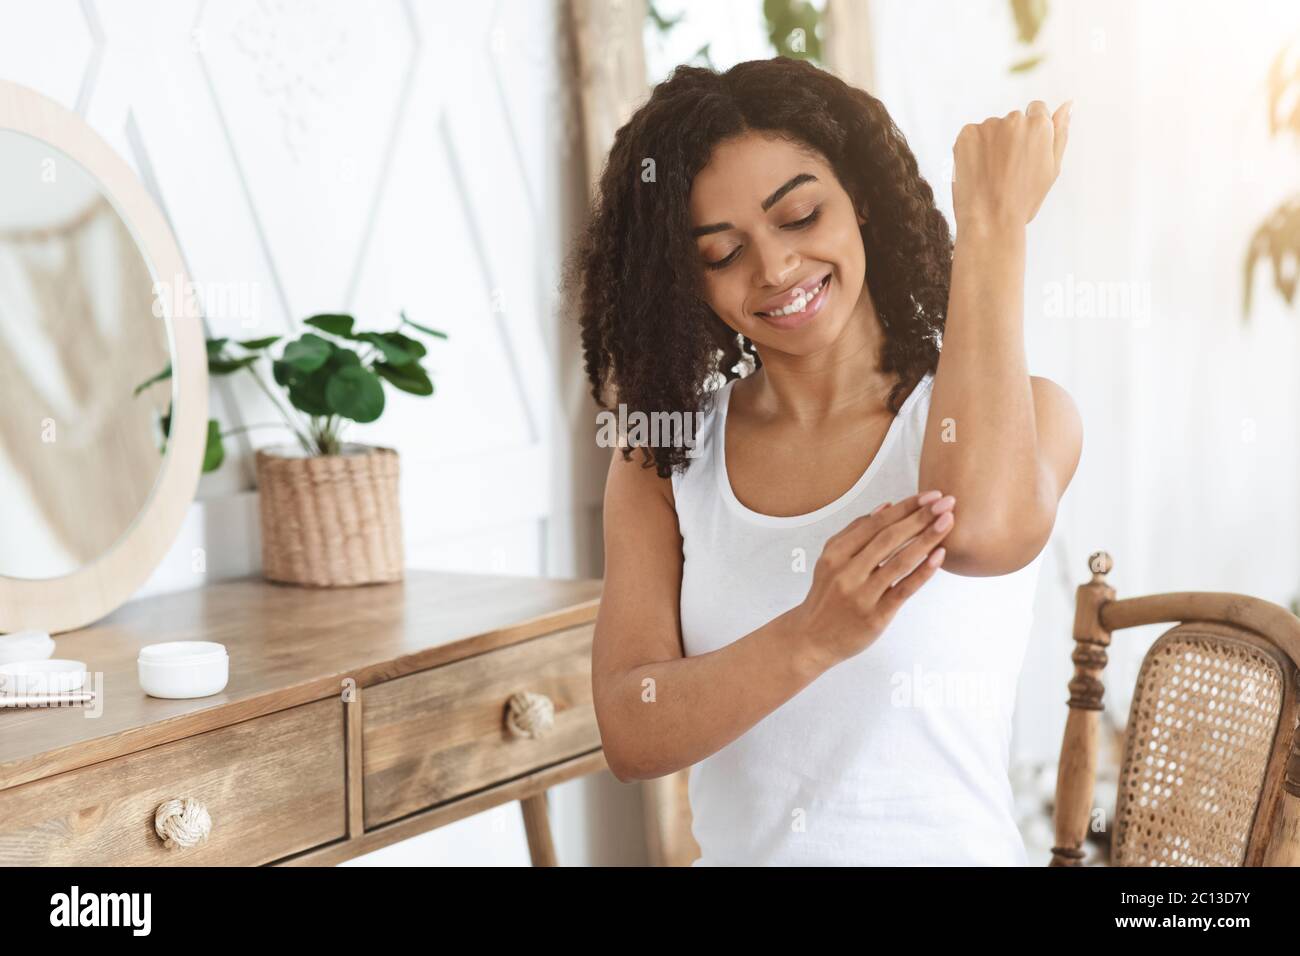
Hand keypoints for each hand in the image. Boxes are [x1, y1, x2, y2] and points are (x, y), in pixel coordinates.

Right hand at [793, 491, 955, 669]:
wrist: (812, 639)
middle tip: (947, 502)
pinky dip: (923, 572)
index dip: (905, 507)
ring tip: (948, 522)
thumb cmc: (827, 596)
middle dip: (920, 517)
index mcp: (835, 553)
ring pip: (899, 561)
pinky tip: (939, 556)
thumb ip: (855, 532)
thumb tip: (886, 506)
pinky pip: (903, 589)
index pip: (876, 523)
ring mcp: (861, 595)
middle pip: (889, 538)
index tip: (930, 495)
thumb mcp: (830, 560)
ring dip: (927, 539)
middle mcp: (847, 572)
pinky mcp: (875, 616)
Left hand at [952, 99, 1070, 230]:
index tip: (1023, 154)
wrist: (990, 221)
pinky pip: (971, 136)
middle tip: (1007, 171)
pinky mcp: (966, 134)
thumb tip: (1068, 105)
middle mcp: (1015, 120)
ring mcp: (988, 126)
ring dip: (990, 145)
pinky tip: (976, 171)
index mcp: (1039, 126)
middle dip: (1010, 139)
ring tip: (990, 175)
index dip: (1030, 134)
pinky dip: (972, 150)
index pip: (1036, 110)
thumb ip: (1060, 133)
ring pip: (991, 130)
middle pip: (1013, 121)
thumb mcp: (1052, 168)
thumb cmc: (1023, 200)